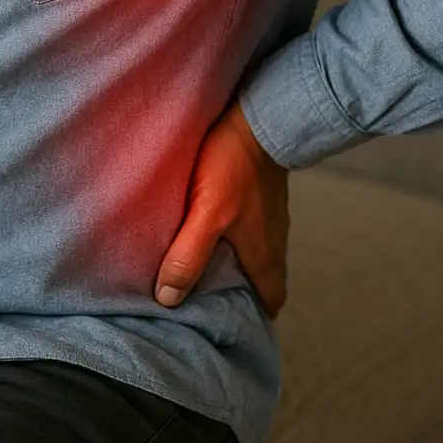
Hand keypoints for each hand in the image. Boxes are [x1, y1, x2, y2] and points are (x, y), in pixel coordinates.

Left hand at [154, 101, 289, 319]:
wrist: (258, 113)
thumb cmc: (234, 164)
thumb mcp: (207, 214)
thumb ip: (188, 255)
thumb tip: (168, 298)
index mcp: (265, 254)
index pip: (272, 301)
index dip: (256, 319)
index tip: (234, 328)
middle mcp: (274, 238)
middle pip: (263, 279)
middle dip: (243, 295)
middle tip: (210, 301)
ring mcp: (270, 214)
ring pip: (256, 251)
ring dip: (236, 263)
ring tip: (202, 267)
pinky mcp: (260, 191)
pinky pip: (251, 225)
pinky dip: (234, 235)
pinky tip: (208, 226)